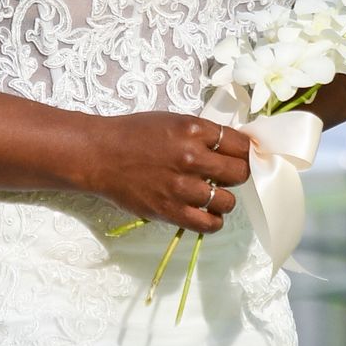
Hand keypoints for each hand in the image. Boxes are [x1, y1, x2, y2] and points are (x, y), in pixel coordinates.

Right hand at [78, 112, 252, 231]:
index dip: (245, 152)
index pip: (241, 144)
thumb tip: (234, 148)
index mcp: (194, 130)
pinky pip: (209, 224)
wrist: (99, 155)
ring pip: (227, 201)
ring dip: (223, 199)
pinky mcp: (170, 211)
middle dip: (237, 174)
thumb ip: (203, 134)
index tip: (241, 157)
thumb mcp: (173, 121)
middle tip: (226, 175)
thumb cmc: (134, 135)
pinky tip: (207, 213)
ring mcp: (181, 186)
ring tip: (212, 195)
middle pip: (240, 173)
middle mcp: (191, 157)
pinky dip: (214, 221)